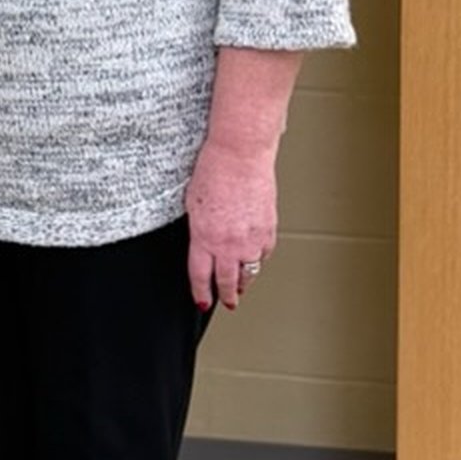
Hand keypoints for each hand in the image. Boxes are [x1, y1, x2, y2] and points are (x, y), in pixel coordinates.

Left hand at [185, 135, 276, 309]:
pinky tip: (254, 261)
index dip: (201, 292)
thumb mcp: (192, 204)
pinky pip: (263, 255)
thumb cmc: (213, 172)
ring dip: (244, 282)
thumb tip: (202, 244)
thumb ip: (198, 230)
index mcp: (204, 237)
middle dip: (226, 296)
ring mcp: (251, 239)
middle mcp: (228, 244)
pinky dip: (258, 260)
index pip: (201, 276)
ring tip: (241, 287)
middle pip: (227, 281)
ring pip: (249, 273)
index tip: (202, 301)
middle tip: (227, 303)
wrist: (240, 156)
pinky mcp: (268, 231)